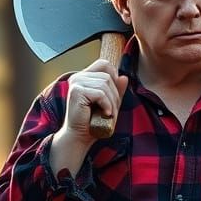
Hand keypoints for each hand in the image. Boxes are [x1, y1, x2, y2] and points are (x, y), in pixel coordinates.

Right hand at [50, 61, 128, 175]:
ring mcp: (76, 83)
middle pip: (108, 76)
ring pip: (105, 84)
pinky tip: (105, 114)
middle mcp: (78, 76)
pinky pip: (100, 93)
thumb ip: (116, 90)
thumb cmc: (94, 121)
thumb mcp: (110, 104)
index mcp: (84, 76)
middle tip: (112, 110)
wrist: (80, 136)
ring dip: (112, 102)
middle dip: (115, 95)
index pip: (104, 64)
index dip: (114, 76)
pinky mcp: (77, 91)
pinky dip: (107, 105)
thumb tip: (124, 77)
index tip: (114, 95)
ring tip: (109, 114)